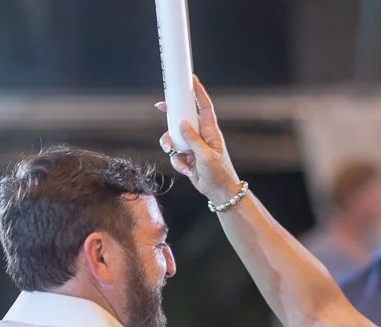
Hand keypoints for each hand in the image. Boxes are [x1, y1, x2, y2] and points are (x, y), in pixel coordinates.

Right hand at [156, 76, 241, 203]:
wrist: (219, 193)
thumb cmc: (219, 174)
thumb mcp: (206, 156)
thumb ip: (193, 139)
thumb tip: (180, 122)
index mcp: (210, 132)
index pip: (204, 107)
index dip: (198, 92)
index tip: (190, 79)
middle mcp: (201, 136)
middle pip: (184, 118)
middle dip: (172, 114)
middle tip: (161, 106)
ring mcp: (193, 147)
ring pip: (174, 137)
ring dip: (171, 144)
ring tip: (173, 151)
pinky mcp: (188, 158)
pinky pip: (175, 155)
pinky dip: (178, 162)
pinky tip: (188, 170)